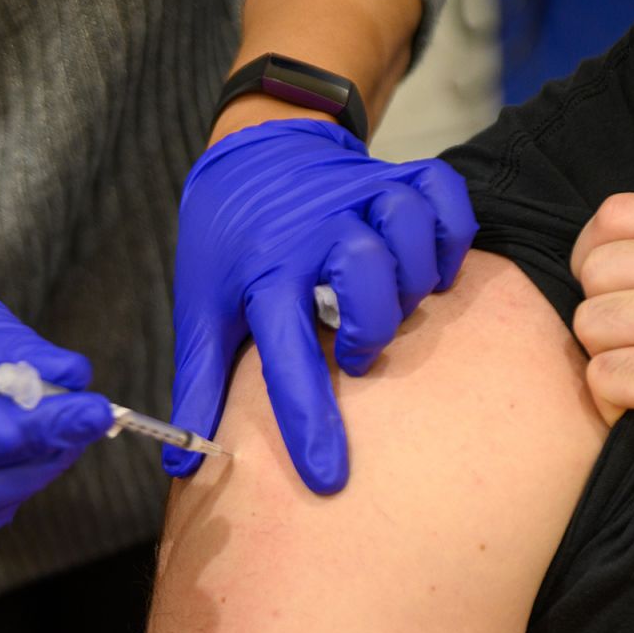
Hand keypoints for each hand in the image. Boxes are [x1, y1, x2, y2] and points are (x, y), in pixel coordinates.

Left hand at [167, 118, 476, 492]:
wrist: (255, 152)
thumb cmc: (230, 245)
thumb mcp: (204, 310)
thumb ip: (200, 385)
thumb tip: (182, 464)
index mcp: (264, 272)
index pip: (284, 354)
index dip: (308, 420)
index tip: (329, 479)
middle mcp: (315, 229)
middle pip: (364, 274)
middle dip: (370, 329)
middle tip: (354, 351)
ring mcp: (360, 194)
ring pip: (409, 232)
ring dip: (411, 280)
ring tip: (392, 303)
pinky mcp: (396, 173)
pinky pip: (445, 197)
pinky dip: (451, 234)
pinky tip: (432, 264)